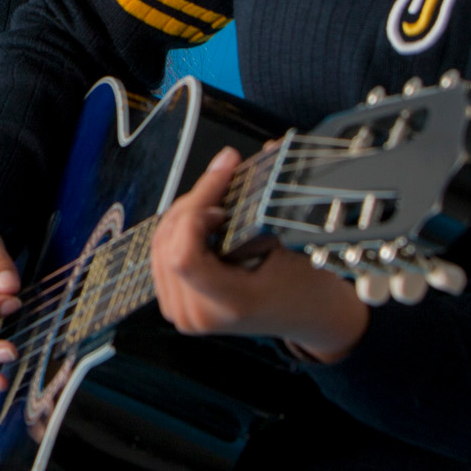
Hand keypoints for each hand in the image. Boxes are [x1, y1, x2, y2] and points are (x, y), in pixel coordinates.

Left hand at [149, 146, 368, 362]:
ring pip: (161, 243)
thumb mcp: (286, 244)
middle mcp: (199, 315)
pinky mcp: (175, 302)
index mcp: (229, 304)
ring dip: (185, 212)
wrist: (309, 315)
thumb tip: (242, 155)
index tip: (221, 197)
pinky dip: (179, 228)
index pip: (182, 258)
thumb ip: (255, 201)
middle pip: (169, 243)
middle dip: (193, 202)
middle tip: (222, 177)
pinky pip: (161, 253)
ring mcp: (183, 312)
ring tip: (216, 197)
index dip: (194, 217)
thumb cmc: (304, 285)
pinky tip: (204, 216)